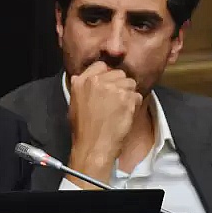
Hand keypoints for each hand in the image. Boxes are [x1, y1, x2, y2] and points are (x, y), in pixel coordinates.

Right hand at [67, 62, 142, 188]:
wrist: (93, 147)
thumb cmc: (84, 130)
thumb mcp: (74, 103)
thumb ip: (81, 87)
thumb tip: (84, 79)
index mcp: (81, 81)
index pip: (101, 65)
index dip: (107, 75)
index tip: (109, 85)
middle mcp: (96, 81)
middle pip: (118, 73)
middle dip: (119, 84)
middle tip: (115, 101)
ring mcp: (112, 88)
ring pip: (130, 83)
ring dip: (128, 94)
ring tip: (119, 109)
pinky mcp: (126, 98)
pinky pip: (137, 95)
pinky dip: (134, 104)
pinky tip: (125, 115)